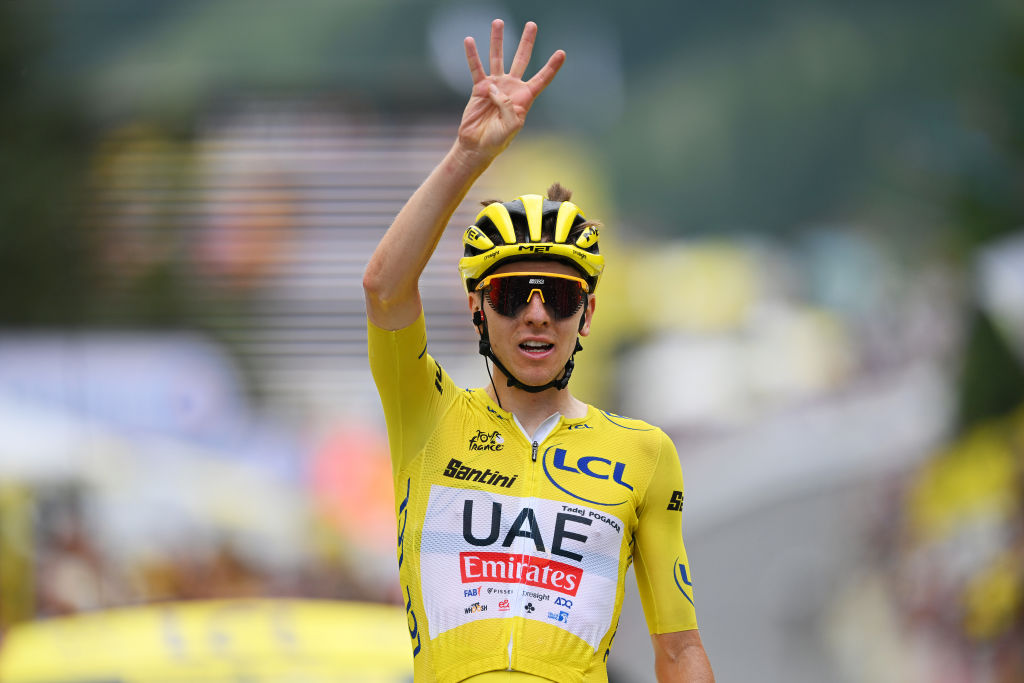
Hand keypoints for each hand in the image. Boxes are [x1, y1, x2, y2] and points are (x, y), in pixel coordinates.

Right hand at [458, 20, 564, 157]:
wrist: (478, 145)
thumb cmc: (497, 139)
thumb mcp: (511, 126)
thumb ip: (508, 106)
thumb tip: (495, 88)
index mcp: (525, 98)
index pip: (541, 79)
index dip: (552, 67)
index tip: (561, 53)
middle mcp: (511, 88)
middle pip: (521, 59)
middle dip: (527, 42)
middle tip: (532, 25)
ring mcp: (495, 85)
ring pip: (498, 58)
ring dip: (498, 40)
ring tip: (498, 22)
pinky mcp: (479, 88)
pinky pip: (476, 68)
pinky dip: (473, 55)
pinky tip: (470, 41)